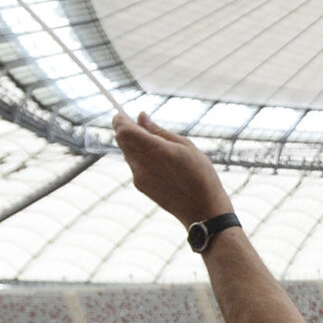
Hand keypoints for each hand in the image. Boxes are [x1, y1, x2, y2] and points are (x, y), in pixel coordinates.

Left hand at [114, 112, 231, 227]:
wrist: (202, 209)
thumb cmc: (200, 174)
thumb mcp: (185, 146)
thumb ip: (159, 131)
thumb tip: (141, 116)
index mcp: (154, 150)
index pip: (123, 130)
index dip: (119, 120)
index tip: (123, 113)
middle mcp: (142, 164)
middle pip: (122, 140)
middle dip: (126, 130)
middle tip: (142, 126)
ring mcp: (139, 177)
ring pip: (127, 153)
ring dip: (135, 145)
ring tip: (160, 147)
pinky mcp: (140, 186)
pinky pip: (134, 166)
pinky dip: (141, 158)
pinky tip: (162, 164)